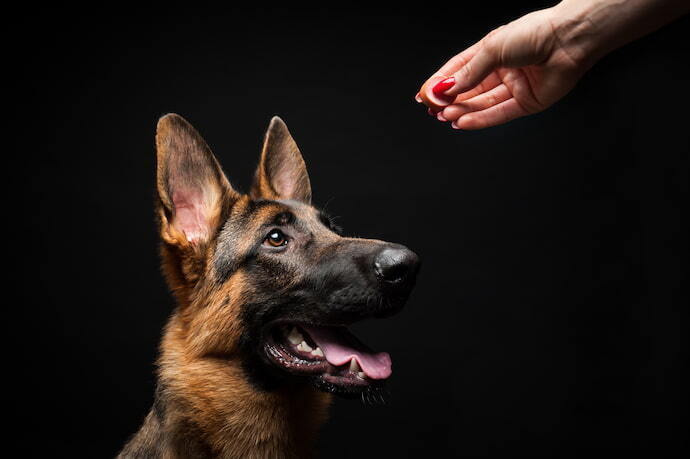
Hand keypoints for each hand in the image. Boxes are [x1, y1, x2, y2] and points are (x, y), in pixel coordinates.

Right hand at [417, 7, 588, 129]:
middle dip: (450, 101)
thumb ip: (468, 72)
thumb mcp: (492, 49)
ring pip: (481, 104)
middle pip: (469, 91)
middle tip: (434, 109)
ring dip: (462, 112)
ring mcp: (513, 88)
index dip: (441, 83)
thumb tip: (445, 88)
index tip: (425, 94)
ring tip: (445, 116)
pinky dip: (480, 120)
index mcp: (491, 52)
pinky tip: (464, 122)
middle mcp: (501, 71)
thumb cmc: (535, 33)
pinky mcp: (526, 103)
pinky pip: (499, 114)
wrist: (569, 39)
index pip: (459, 71)